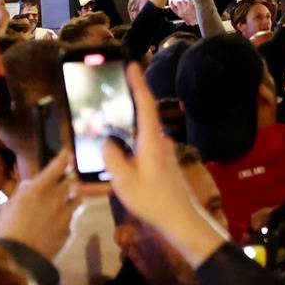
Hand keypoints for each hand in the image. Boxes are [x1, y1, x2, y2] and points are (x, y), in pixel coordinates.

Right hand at [0, 150, 101, 259]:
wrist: (18, 256)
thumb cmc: (8, 228)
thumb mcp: (10, 204)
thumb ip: (25, 190)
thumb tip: (34, 183)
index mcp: (39, 189)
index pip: (57, 166)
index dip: (64, 158)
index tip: (67, 152)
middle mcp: (57, 198)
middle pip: (73, 181)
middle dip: (70, 179)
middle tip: (65, 180)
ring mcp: (66, 214)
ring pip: (77, 198)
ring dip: (72, 197)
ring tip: (63, 201)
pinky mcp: (70, 228)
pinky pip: (71, 218)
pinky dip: (66, 217)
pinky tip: (55, 223)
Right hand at [102, 66, 223, 265]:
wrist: (179, 218)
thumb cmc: (152, 199)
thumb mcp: (123, 180)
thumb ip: (112, 157)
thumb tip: (107, 142)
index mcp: (152, 140)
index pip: (146, 105)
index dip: (138, 84)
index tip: (132, 65)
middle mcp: (160, 141)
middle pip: (141, 117)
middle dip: (125, 106)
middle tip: (108, 95)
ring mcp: (162, 152)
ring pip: (139, 135)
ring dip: (124, 131)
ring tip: (104, 127)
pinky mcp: (161, 163)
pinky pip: (141, 148)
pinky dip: (128, 147)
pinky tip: (115, 155)